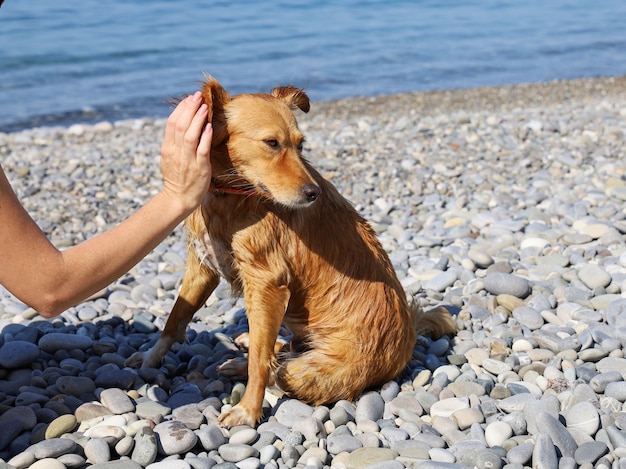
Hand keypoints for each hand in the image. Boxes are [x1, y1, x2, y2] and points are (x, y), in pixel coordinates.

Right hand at [160, 91, 212, 211]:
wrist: (178, 198)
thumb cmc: (177, 177)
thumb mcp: (170, 157)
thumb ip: (175, 141)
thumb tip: (183, 122)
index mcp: (167, 148)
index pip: (172, 123)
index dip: (181, 109)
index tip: (189, 99)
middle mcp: (176, 152)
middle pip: (180, 126)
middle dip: (189, 109)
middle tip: (198, 97)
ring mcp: (187, 160)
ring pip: (189, 136)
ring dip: (197, 120)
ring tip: (204, 107)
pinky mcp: (199, 168)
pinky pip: (201, 151)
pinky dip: (205, 138)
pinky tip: (208, 127)